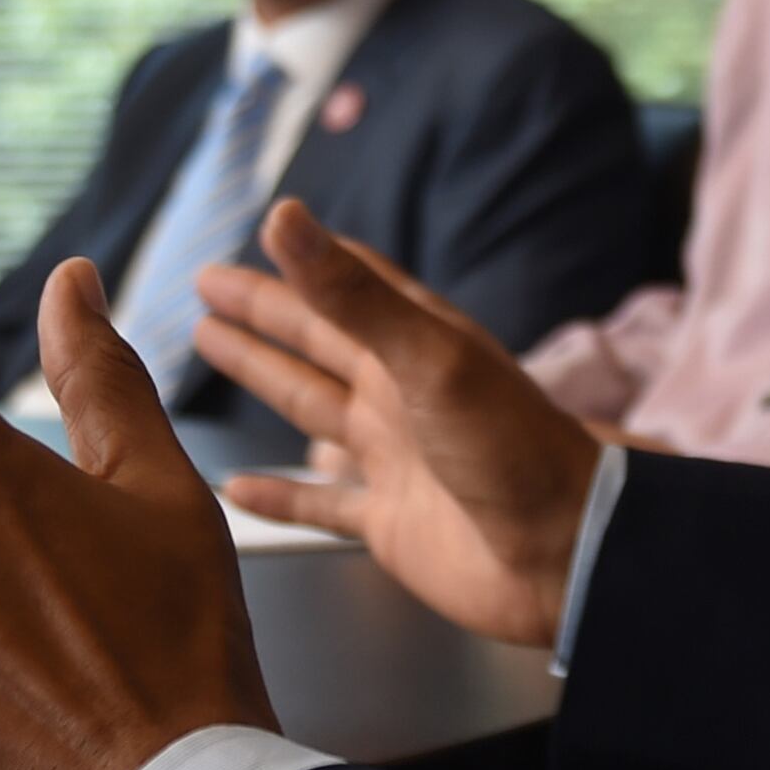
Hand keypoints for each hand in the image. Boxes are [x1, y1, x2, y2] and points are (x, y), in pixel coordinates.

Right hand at [192, 201, 603, 647]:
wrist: (563, 552)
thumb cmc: (510, 446)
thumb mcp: (427, 358)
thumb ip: (351, 295)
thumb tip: (284, 216)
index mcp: (417, 345)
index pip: (348, 286)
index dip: (301, 261)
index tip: (259, 232)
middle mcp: (401, 394)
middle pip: (316, 341)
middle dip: (263, 313)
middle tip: (206, 286)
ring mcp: (395, 458)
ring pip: (310, 408)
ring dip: (263, 378)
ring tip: (212, 346)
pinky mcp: (388, 521)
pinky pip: (319, 503)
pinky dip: (278, 494)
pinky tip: (235, 486)